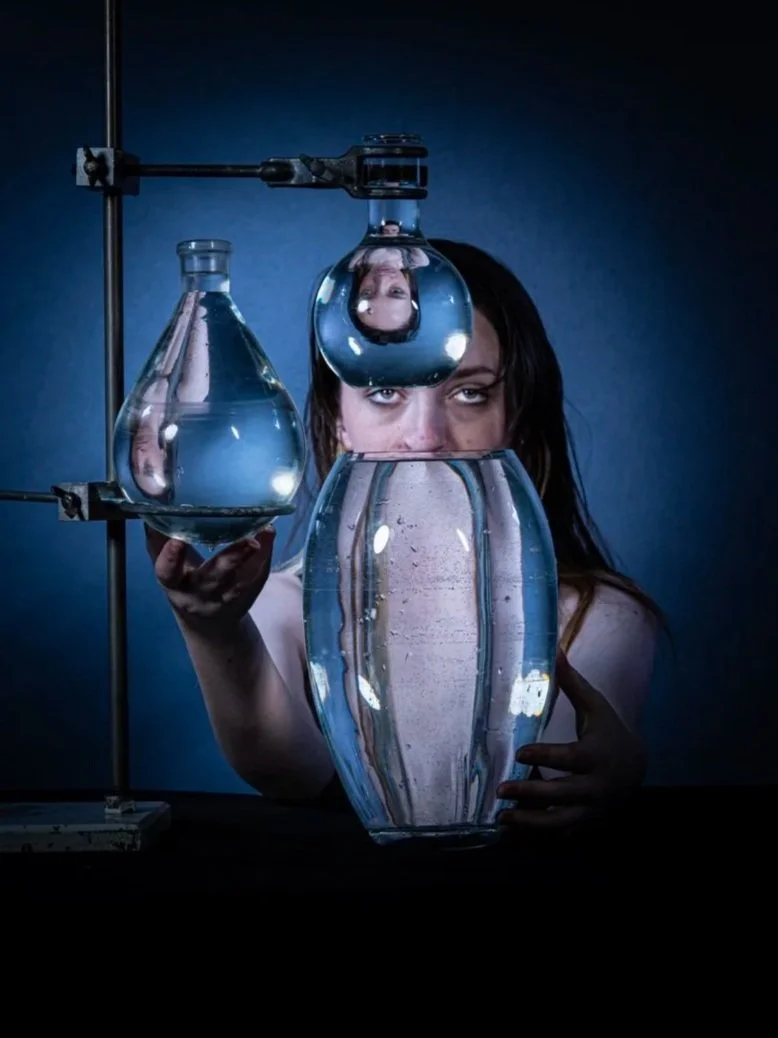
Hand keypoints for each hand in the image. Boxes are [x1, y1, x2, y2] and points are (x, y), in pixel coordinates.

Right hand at [145, 524, 274, 635]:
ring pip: (241, 580)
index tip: (177, 540)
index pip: (168, 573)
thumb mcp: (168, 565)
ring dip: (254, 555)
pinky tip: (269, 534)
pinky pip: (257, 576)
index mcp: (174, 584)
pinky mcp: (246, 596)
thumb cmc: (183, 580)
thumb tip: (152, 502)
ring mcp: (226, 598)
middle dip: (230, 559)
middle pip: (214, 578)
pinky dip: (264, 555)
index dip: (170, 558)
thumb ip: (159, 539)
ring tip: (265, 531)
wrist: (208, 620)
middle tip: (247, 539)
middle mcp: (199, 594)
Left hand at [496, 648, 646, 833]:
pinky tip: (516, 829)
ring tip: (504, 817)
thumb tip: (555, 649)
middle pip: (562, 794)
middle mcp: (596, 785)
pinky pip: (563, 834)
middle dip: (531, 794)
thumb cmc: (607, 731)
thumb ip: (572, 683)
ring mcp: (592, 808)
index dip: (544, 757)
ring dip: (531, 823)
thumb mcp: (595, 706)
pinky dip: (540, 834)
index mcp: (596, 755)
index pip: (569, 758)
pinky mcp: (587, 822)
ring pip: (561, 822)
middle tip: (501, 789)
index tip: (520, 754)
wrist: (636, 767)